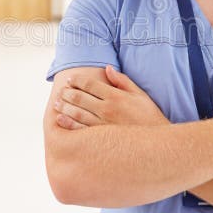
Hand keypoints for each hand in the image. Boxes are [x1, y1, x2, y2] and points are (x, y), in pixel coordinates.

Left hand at [54, 66, 169, 129]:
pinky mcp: (100, 140)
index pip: (90, 84)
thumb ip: (122, 81)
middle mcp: (107, 110)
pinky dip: (67, 124)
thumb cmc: (150, 118)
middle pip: (79, 97)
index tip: (70, 80)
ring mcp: (102, 126)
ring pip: (76, 113)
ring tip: (56, 103)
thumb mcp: (140, 95)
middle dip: (67, 93)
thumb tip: (108, 68)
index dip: (77, 80)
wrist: (156, 145)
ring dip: (63, 106)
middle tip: (60, 91)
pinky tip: (60, 120)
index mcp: (116, 96)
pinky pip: (79, 130)